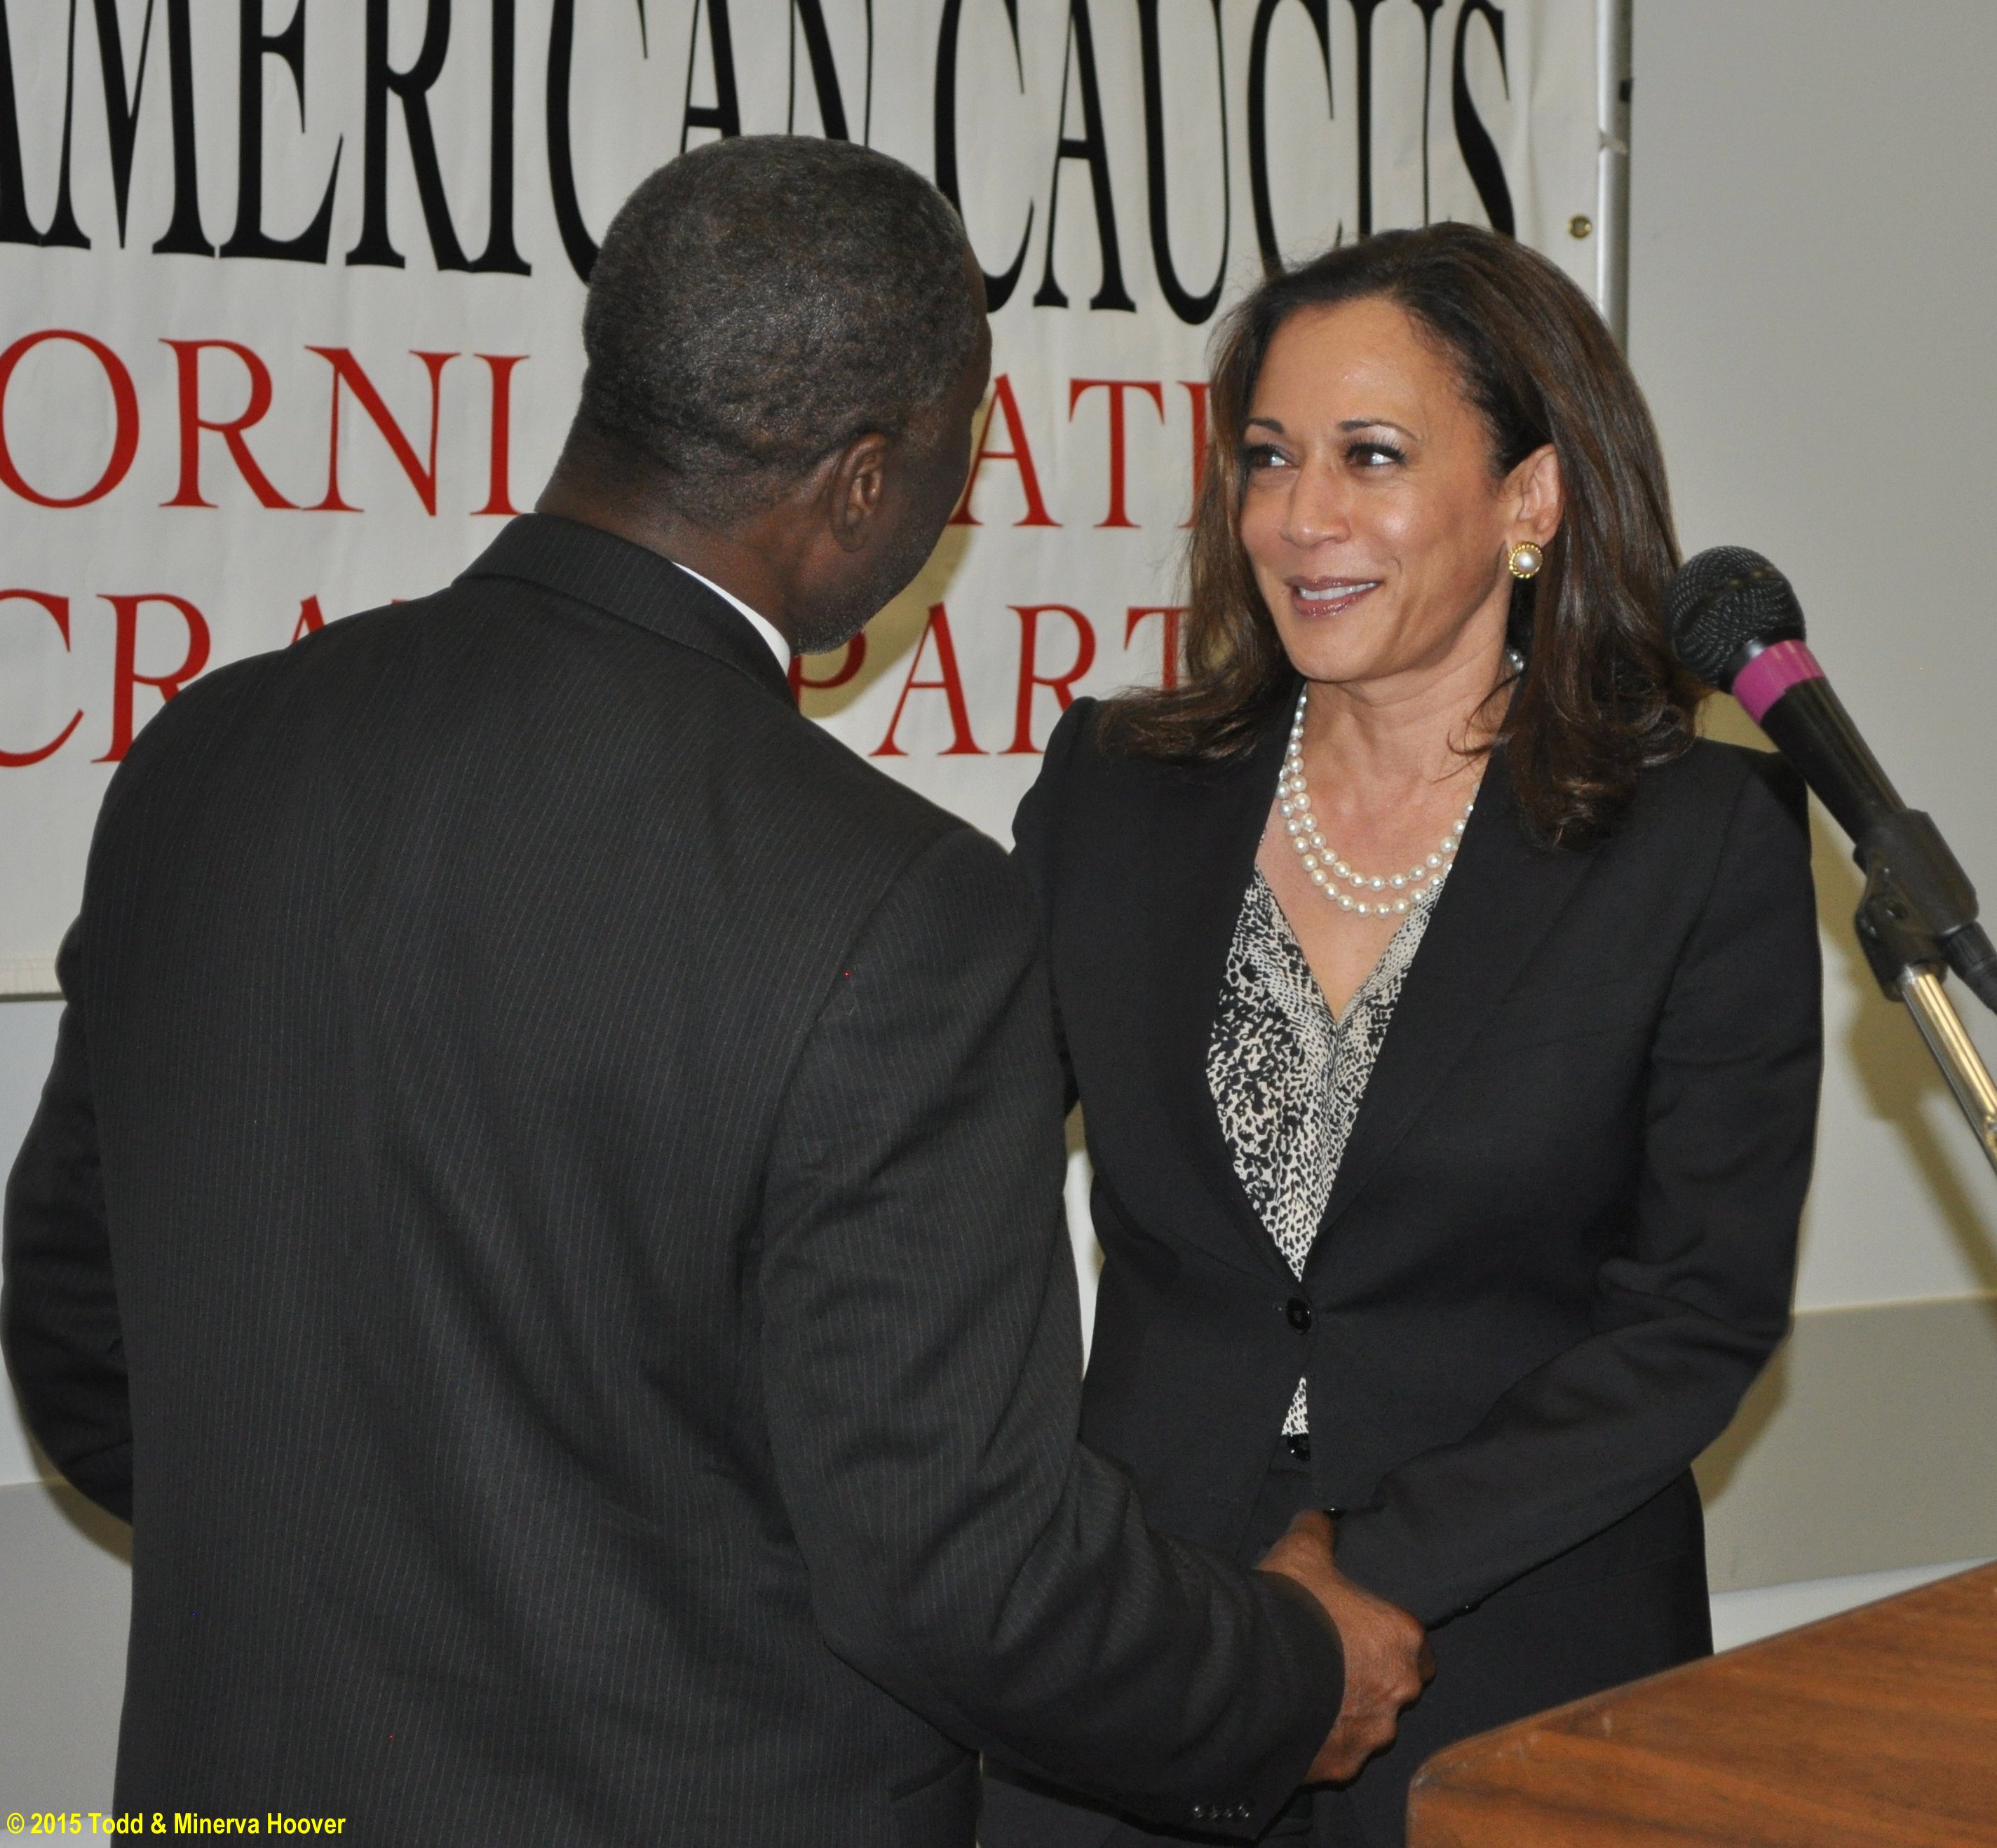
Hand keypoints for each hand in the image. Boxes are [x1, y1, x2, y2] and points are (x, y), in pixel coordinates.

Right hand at [1257, 1509, 1433, 1783]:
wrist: (1254, 1672)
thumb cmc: (1290, 1608)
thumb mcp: (1301, 1551)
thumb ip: (1318, 1531)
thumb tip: (1320, 1519)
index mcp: (1401, 1639)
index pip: (1416, 1645)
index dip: (1388, 1639)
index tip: (1360, 1634)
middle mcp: (1399, 1691)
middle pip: (1395, 1687)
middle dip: (1368, 1678)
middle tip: (1328, 1662)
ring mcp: (1371, 1734)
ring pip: (1367, 1724)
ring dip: (1345, 1711)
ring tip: (1305, 1692)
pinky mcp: (1341, 1765)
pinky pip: (1336, 1752)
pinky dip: (1320, 1740)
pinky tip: (1292, 1720)